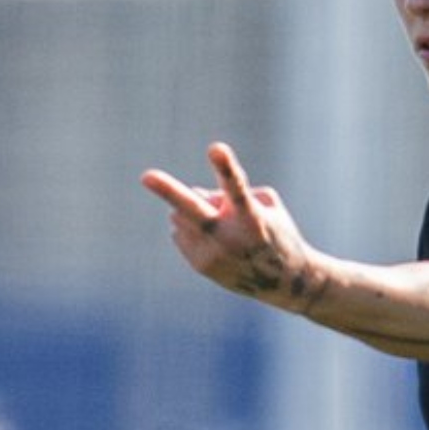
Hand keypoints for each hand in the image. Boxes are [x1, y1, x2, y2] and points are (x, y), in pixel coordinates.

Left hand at [140, 143, 323, 311]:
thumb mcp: (266, 205)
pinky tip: (214, 240)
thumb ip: (230, 192)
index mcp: (253, 217)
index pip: (237, 188)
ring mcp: (212, 254)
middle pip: (193, 210)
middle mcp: (230, 237)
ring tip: (221, 225)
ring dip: (192, 210)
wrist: (283, 282)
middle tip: (145, 176)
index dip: (225, 166)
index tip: (216, 147)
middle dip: (168, 191)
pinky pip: (179, 232)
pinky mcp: (200, 265)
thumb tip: (193, 194)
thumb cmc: (274, 231)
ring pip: (181, 215)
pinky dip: (191, 229)